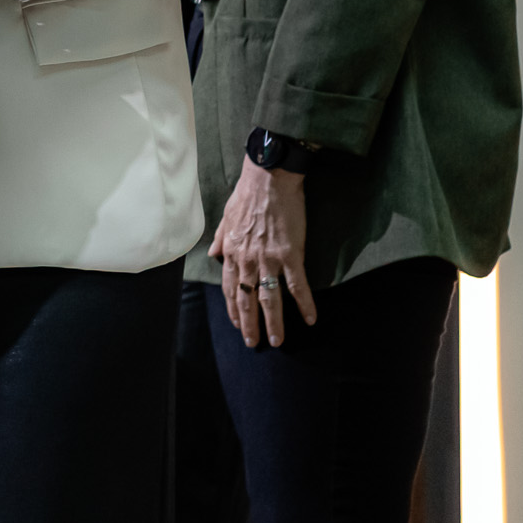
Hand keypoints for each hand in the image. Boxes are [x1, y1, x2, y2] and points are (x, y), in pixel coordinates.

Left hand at [209, 163, 318, 346]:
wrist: (269, 178)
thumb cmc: (247, 195)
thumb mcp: (225, 217)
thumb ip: (220, 239)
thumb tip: (213, 255)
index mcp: (231, 252)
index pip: (228, 288)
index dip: (233, 309)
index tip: (238, 324)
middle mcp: (247, 260)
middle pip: (247, 299)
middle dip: (249, 324)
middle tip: (253, 343)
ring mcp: (268, 259)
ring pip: (270, 298)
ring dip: (273, 322)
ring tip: (277, 340)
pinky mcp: (291, 254)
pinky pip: (298, 285)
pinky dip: (305, 304)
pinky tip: (310, 319)